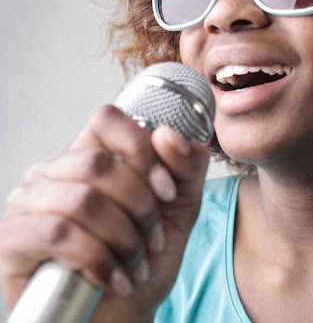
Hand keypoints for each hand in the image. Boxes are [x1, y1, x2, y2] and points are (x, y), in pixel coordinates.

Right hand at [0, 105, 209, 321]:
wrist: (121, 314)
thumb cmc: (144, 256)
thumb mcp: (180, 207)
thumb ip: (186, 166)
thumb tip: (167, 136)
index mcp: (92, 155)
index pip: (108, 119)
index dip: (143, 150)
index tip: (166, 191)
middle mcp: (54, 171)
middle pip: (100, 163)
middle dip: (140, 208)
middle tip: (154, 240)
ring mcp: (27, 202)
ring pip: (83, 200)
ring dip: (123, 238)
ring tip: (134, 262)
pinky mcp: (12, 240)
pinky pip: (57, 233)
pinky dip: (98, 259)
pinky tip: (113, 278)